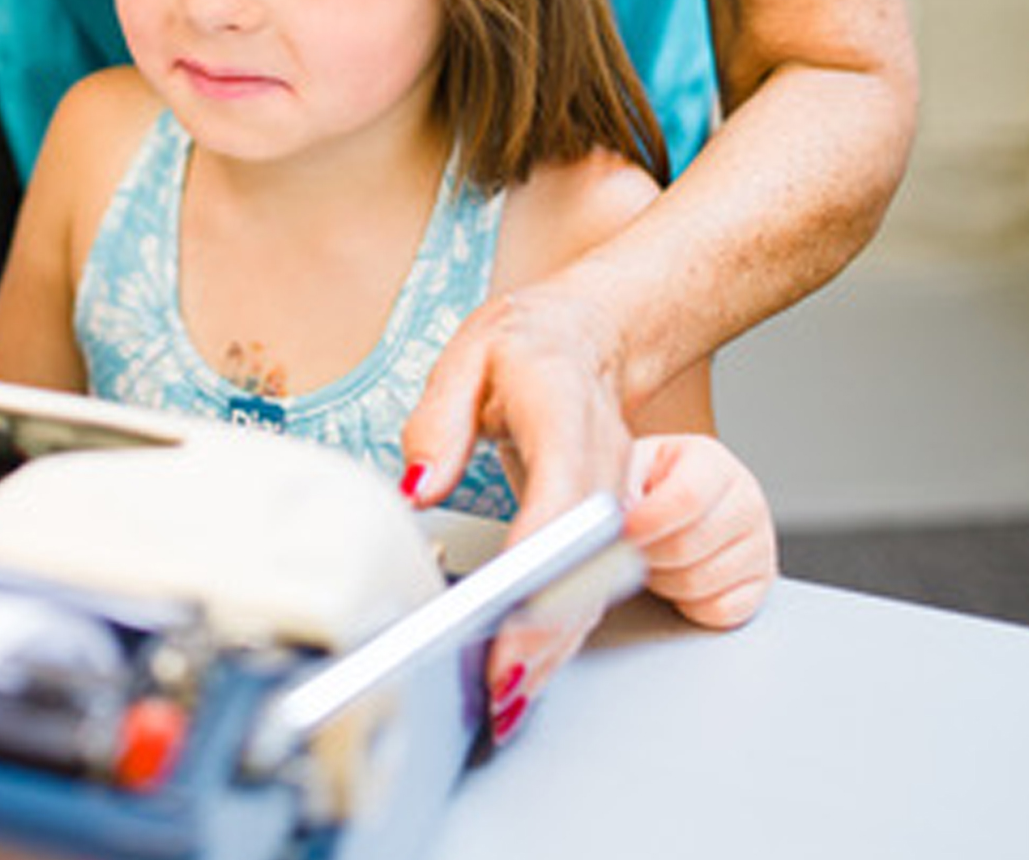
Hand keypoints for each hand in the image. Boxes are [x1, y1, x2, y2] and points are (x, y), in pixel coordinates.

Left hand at [398, 284, 632, 735]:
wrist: (591, 332)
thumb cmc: (530, 341)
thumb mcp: (470, 355)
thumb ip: (439, 419)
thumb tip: (417, 483)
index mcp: (566, 413)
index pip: (561, 501)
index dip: (539, 566)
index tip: (508, 613)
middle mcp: (602, 464)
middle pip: (584, 562)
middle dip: (545, 631)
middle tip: (498, 686)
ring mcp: (612, 496)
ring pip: (591, 584)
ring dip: (552, 645)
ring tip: (504, 696)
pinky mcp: (603, 521)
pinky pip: (586, 582)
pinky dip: (559, 629)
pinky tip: (526, 666)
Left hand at [624, 433, 776, 628]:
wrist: (681, 500)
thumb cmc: (656, 482)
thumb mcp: (636, 464)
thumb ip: (622, 483)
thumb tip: (609, 514)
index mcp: (713, 463)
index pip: (686, 497)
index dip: (648, 521)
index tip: (623, 531)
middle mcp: (746, 500)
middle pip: (688, 546)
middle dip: (647, 554)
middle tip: (629, 548)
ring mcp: (760, 544)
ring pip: (699, 583)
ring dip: (663, 580)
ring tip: (653, 559)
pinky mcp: (763, 584)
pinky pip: (719, 611)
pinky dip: (689, 604)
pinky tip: (678, 578)